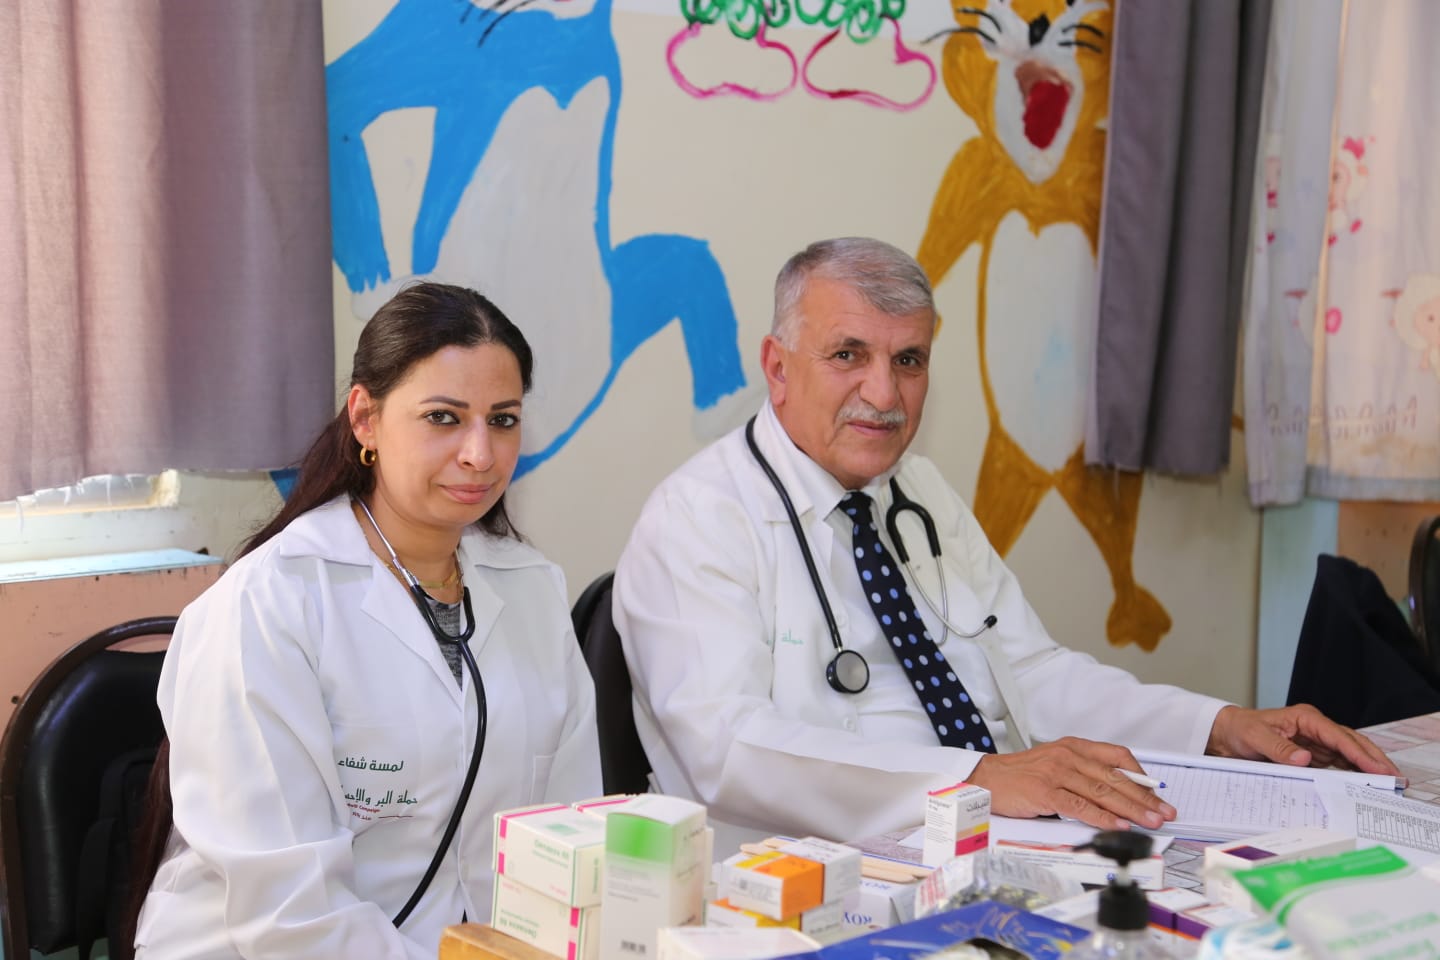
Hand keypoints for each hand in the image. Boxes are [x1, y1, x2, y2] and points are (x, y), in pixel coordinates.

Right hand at [967, 737, 1176, 830]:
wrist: (984, 778)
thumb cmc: (1020, 776)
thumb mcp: (1055, 765)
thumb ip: (1083, 775)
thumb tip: (1117, 797)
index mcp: (1073, 746)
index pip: (1117, 756)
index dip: (1141, 775)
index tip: (1156, 793)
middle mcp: (1068, 756)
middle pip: (1115, 777)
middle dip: (1145, 797)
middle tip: (1165, 812)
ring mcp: (1056, 773)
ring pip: (1103, 792)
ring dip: (1131, 809)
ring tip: (1151, 822)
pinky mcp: (1045, 791)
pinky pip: (1080, 806)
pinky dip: (1102, 817)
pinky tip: (1118, 825)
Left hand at [1205, 704, 1400, 776]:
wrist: (1227, 735)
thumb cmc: (1241, 730)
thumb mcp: (1255, 737)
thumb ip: (1279, 748)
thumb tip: (1305, 759)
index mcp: (1306, 718)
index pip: (1339, 737)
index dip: (1360, 754)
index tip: (1378, 769)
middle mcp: (1315, 728)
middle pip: (1352, 743)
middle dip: (1375, 760)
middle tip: (1396, 778)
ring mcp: (1315, 742)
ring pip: (1349, 754)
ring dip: (1367, 768)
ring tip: (1388, 785)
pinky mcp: (1312, 754)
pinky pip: (1336, 764)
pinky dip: (1352, 774)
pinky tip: (1364, 786)